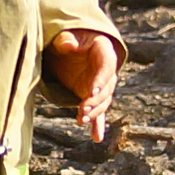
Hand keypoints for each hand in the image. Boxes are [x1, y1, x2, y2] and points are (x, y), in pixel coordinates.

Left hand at [43, 26, 121, 141]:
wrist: (77, 48)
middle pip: (106, 89)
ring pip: (103, 103)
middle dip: (94, 101)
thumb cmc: (73, 39)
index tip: (91, 92)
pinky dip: (97, 125)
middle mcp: (108, 73)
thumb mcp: (68, 36)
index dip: (100, 80)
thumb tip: (67, 44)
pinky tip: (97, 138)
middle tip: (82, 110)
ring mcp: (102, 87)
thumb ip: (67, 40)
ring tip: (81, 120)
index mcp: (105, 54)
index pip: (106, 68)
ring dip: (94, 113)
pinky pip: (99, 113)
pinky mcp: (94, 98)